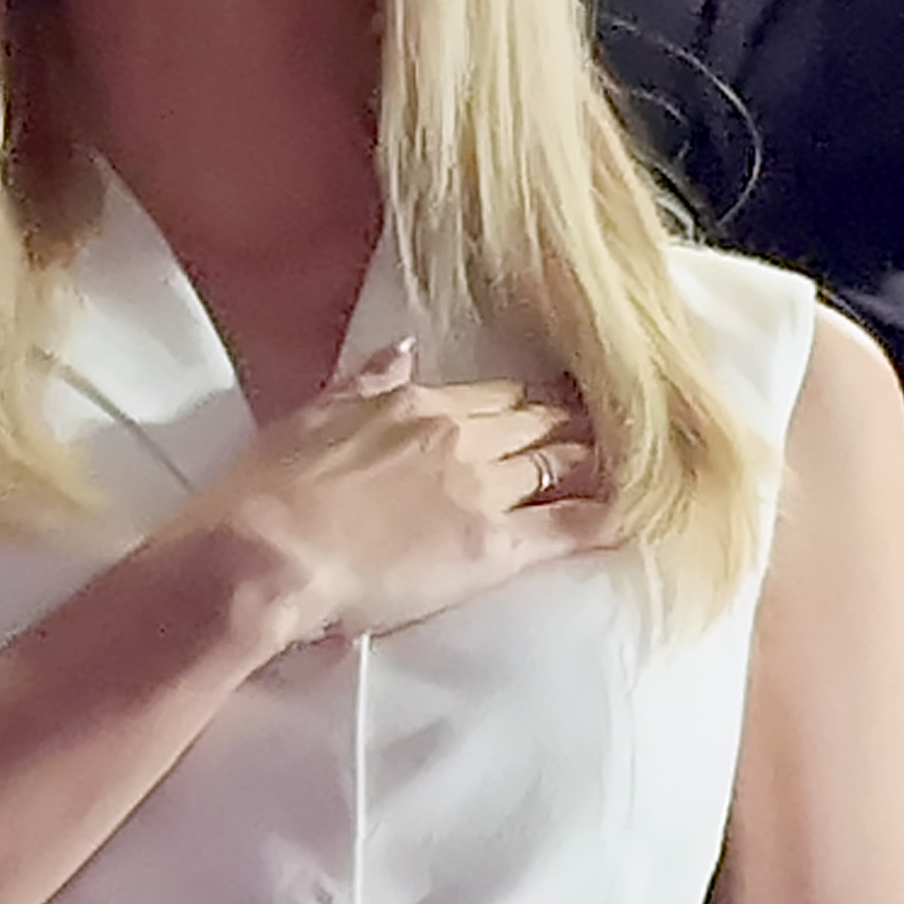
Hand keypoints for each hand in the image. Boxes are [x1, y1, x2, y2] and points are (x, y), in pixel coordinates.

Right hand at [187, 342, 606, 644]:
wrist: (261, 554)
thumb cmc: (262, 493)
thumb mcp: (306, 418)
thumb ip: (361, 383)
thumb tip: (398, 349)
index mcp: (412, 404)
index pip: (492, 396)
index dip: (527, 402)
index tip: (550, 405)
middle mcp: (459, 436)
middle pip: (538, 423)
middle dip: (576, 424)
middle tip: (611, 428)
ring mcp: (482, 490)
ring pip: (562, 463)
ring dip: (598, 461)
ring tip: (633, 464)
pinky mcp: (495, 547)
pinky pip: (569, 526)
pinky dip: (609, 518)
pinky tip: (642, 516)